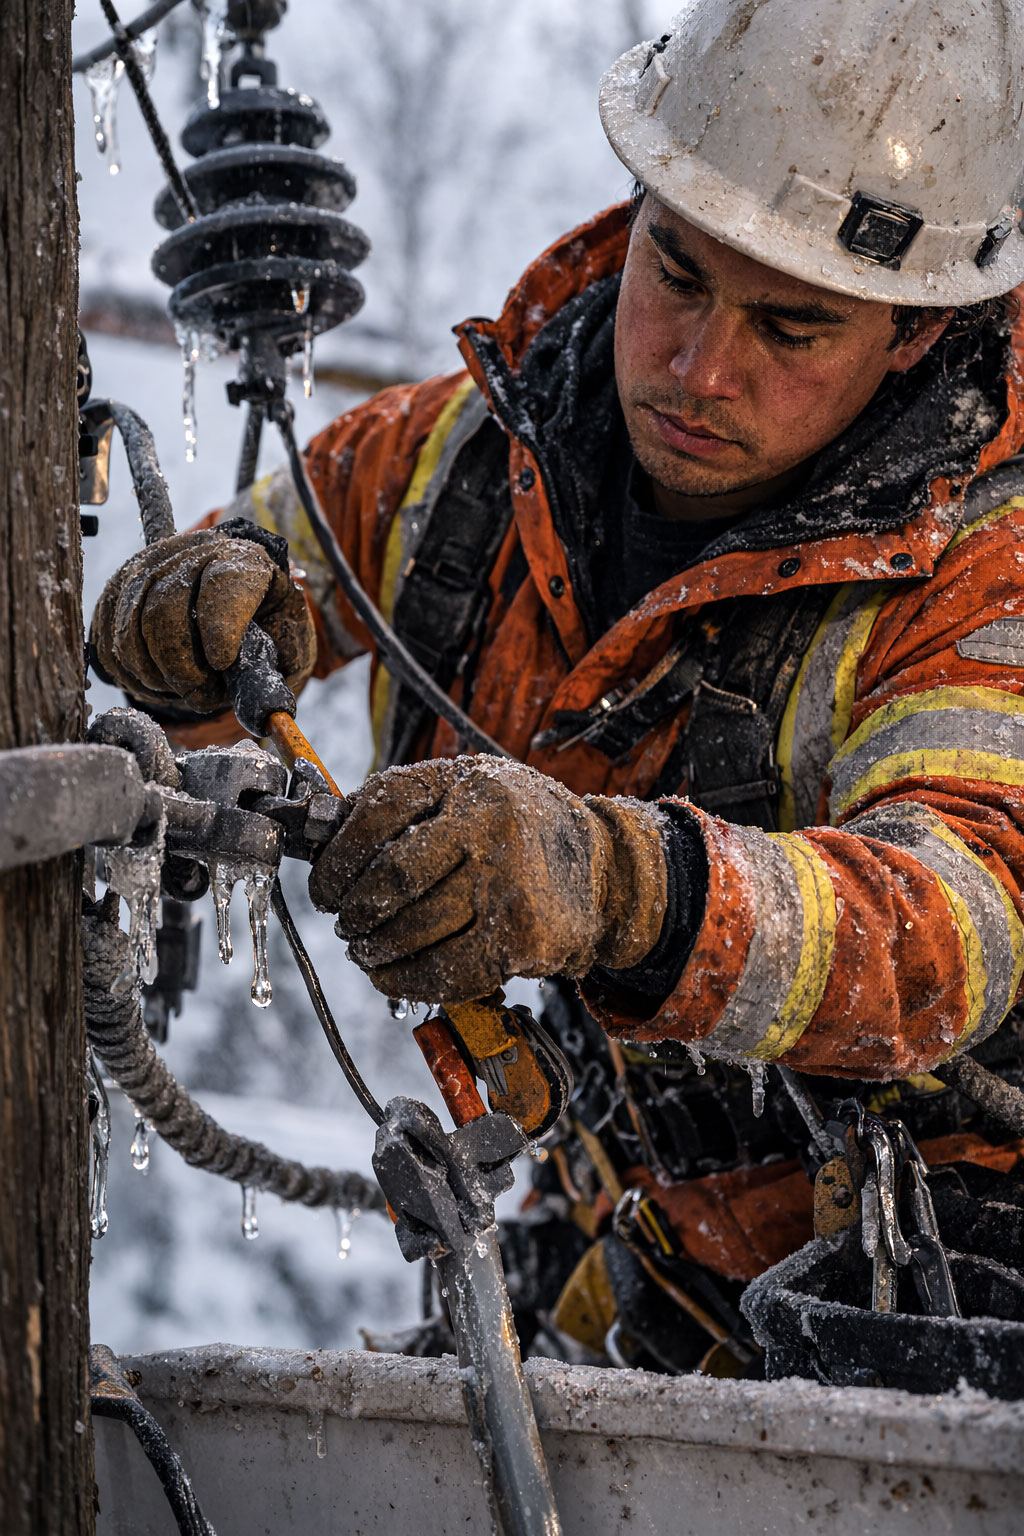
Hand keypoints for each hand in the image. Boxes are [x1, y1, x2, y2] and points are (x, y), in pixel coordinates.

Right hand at [90, 525, 315, 713]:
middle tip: (202, 695)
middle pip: (165, 607)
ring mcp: (146, 568)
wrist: (232, 604)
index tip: (223, 662)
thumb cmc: (264, 626)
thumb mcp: (288, 643)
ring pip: (131, 626)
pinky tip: (161, 684)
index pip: (225, 582)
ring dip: (156, 674)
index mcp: (243, 558)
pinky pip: (111, 641)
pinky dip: (134, 675)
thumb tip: (266, 709)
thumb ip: (276, 669)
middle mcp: (189, 552)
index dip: (220, 625)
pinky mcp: (117, 593)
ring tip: (185, 690)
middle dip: (182, 665)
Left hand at [308, 755, 668, 1002]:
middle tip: (346, 922)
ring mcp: (511, 884)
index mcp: (466, 782)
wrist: (603, 868)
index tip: (326, 886)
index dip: (337, 857)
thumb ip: (399, 808)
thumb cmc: (516, 830)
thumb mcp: (464, 792)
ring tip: (366, 949)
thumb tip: (317, 841)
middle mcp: (491, 826)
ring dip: (374, 950)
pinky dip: (405, 981)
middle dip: (354, 910)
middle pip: (392, 878)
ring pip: (413, 930)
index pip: (378, 812)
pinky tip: (392, 974)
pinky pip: (446, 972)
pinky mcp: (524, 938)